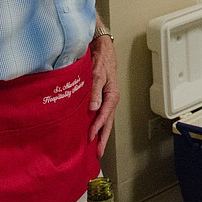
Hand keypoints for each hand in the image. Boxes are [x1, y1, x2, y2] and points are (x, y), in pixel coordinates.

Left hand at [88, 35, 119, 155]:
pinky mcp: (103, 96)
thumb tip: (93, 108)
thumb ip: (95, 91)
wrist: (103, 49)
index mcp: (112, 95)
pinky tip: (93, 129)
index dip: (97, 128)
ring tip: (97, 147)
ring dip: (101, 133)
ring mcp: (108, 98)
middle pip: (108, 122)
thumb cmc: (100, 60)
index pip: (104, 116)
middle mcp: (111, 98)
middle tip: (99, 153)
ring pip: (105, 119)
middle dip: (103, 138)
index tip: (90, 138)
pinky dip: (99, 123)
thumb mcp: (96, 74)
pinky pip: (102, 113)